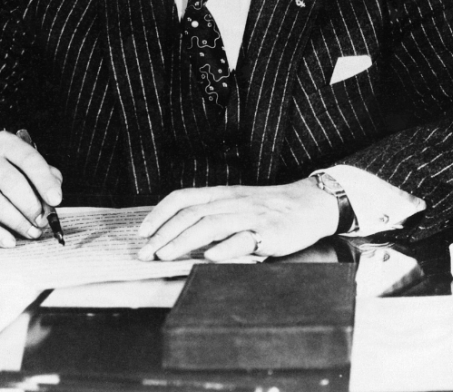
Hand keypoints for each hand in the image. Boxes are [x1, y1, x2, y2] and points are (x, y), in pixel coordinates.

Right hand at [0, 131, 63, 247]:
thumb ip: (44, 175)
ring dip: (18, 223)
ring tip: (32, 232)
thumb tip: (54, 194)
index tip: (56, 200)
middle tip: (42, 221)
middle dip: (32, 207)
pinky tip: (10, 240)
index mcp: (5, 143)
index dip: (44, 181)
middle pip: (13, 183)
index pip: (29, 160)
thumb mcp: (21, 164)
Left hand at [136, 178, 338, 261]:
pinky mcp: (269, 232)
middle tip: (145, 253)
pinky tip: (211, 258)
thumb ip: (212, 214)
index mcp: (222, 194)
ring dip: (185, 240)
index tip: (141, 232)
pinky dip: (226, 248)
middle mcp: (233, 202)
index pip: (184, 198)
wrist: (311, 204)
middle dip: (164, 234)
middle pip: (192, 214)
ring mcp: (251, 216)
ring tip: (166, 255)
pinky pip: (245, 239)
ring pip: (212, 224)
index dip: (160, 214)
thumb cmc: (270, 208)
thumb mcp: (237, 204)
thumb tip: (177, 234)